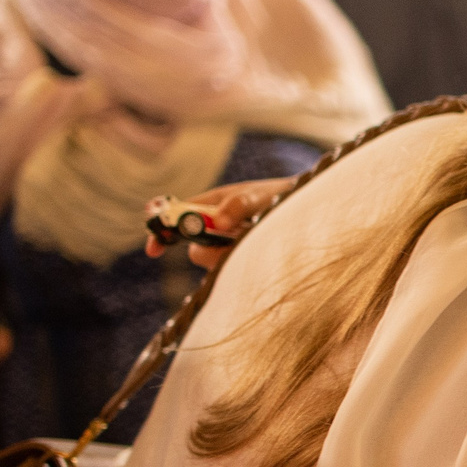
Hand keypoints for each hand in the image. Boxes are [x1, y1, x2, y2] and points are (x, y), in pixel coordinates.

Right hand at [141, 177, 295, 267]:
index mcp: (210, 207)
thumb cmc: (281, 196)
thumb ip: (237, 204)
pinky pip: (236, 272)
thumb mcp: (259, 195)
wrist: (312, 210)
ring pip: (218, 264)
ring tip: (259, 236)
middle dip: (209, 249)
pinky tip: (265, 247)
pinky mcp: (246, 264)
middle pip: (197, 251)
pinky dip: (248, 263)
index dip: (162, 232)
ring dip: (234, 254)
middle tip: (235, 237)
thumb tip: (218, 222)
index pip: (176, 220)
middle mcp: (216, 231)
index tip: (155, 248)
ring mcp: (231, 250)